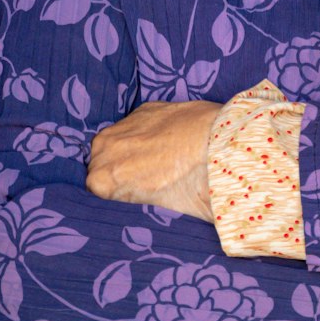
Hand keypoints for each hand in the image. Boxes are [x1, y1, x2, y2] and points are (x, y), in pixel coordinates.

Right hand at [86, 100, 219, 219]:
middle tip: (148, 183)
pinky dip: (144, 134)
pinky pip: (133, 127)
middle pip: (102, 165)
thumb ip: (136, 203)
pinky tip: (166, 142)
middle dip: (119, 171)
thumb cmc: (194, 187)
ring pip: (114, 143)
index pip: (96, 192)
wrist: (223, 146)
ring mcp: (123, 125)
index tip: (133, 198)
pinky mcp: (144, 109)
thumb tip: (141, 204)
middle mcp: (104, 149)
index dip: (116, 196)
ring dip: (129, 150)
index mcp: (102, 180)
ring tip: (158, 162)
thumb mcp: (160, 211)